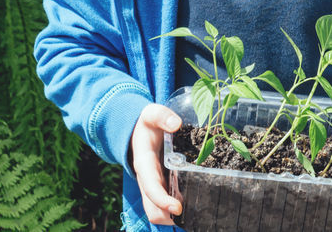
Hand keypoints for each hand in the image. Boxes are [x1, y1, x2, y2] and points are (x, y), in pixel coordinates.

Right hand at [130, 103, 182, 224]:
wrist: (138, 131)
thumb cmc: (147, 123)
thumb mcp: (152, 114)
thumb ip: (162, 116)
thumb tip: (176, 124)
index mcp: (144, 163)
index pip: (150, 187)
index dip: (162, 200)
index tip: (177, 207)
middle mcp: (147, 179)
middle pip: (152, 209)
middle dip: (167, 217)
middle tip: (190, 216)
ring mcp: (153, 185)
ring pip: (158, 211)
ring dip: (172, 218)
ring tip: (194, 215)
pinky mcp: (161, 186)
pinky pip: (166, 204)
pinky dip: (176, 210)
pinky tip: (193, 206)